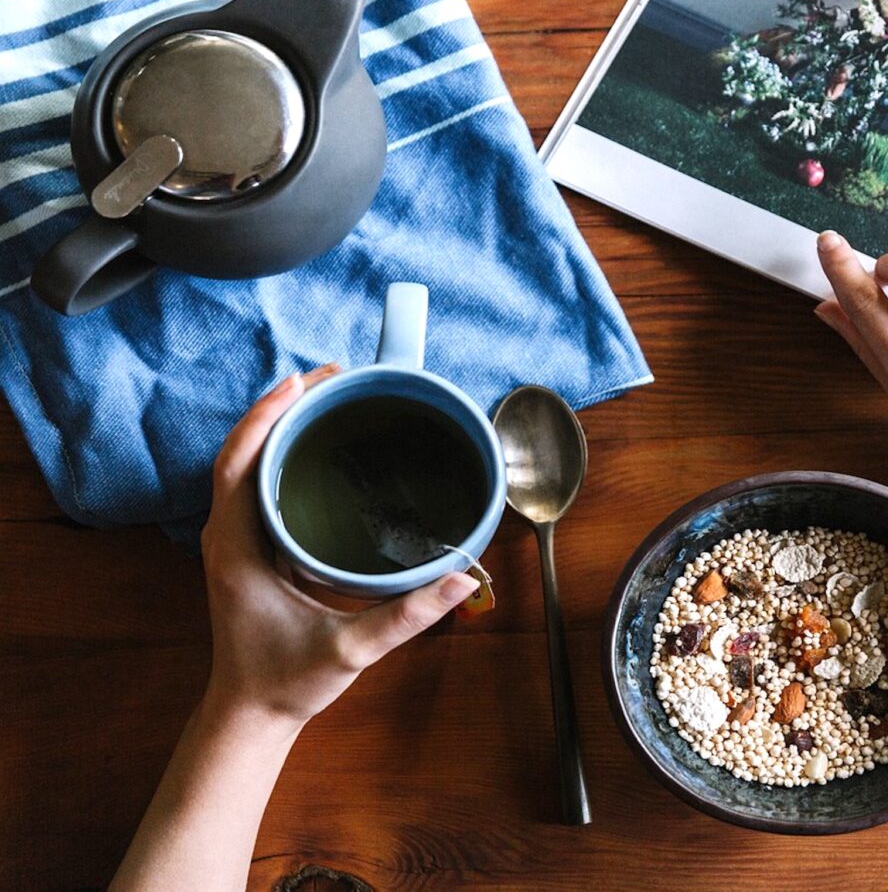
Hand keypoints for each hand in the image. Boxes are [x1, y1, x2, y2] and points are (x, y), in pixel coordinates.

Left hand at [198, 365, 478, 729]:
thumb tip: (459, 579)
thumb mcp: (350, 650)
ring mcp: (235, 540)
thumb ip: (406, 616)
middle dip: (282, 406)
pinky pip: (257, 483)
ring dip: (281, 425)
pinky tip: (318, 444)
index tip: (301, 383)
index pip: (238, 464)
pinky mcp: (250, 547)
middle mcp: (227, 536)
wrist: (252, 713)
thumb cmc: (287, 682)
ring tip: (328, 396)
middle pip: (242, 451)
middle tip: (333, 377)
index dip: (265, 417)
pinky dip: (282, 453)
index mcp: (237, 550)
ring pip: (247, 464)